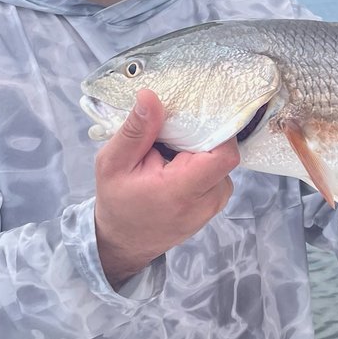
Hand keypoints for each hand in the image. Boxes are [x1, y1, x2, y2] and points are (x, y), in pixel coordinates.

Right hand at [93, 88, 239, 287]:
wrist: (123, 242)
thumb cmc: (117, 201)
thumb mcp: (113, 163)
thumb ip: (136, 131)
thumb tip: (150, 96)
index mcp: (181, 191)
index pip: (224, 155)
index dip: (217, 131)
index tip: (195, 116)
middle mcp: (206, 202)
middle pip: (225, 155)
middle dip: (203, 137)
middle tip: (174, 133)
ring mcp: (214, 206)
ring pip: (222, 163)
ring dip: (201, 152)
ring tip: (171, 152)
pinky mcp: (215, 205)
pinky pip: (219, 174)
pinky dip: (202, 164)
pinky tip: (177, 165)